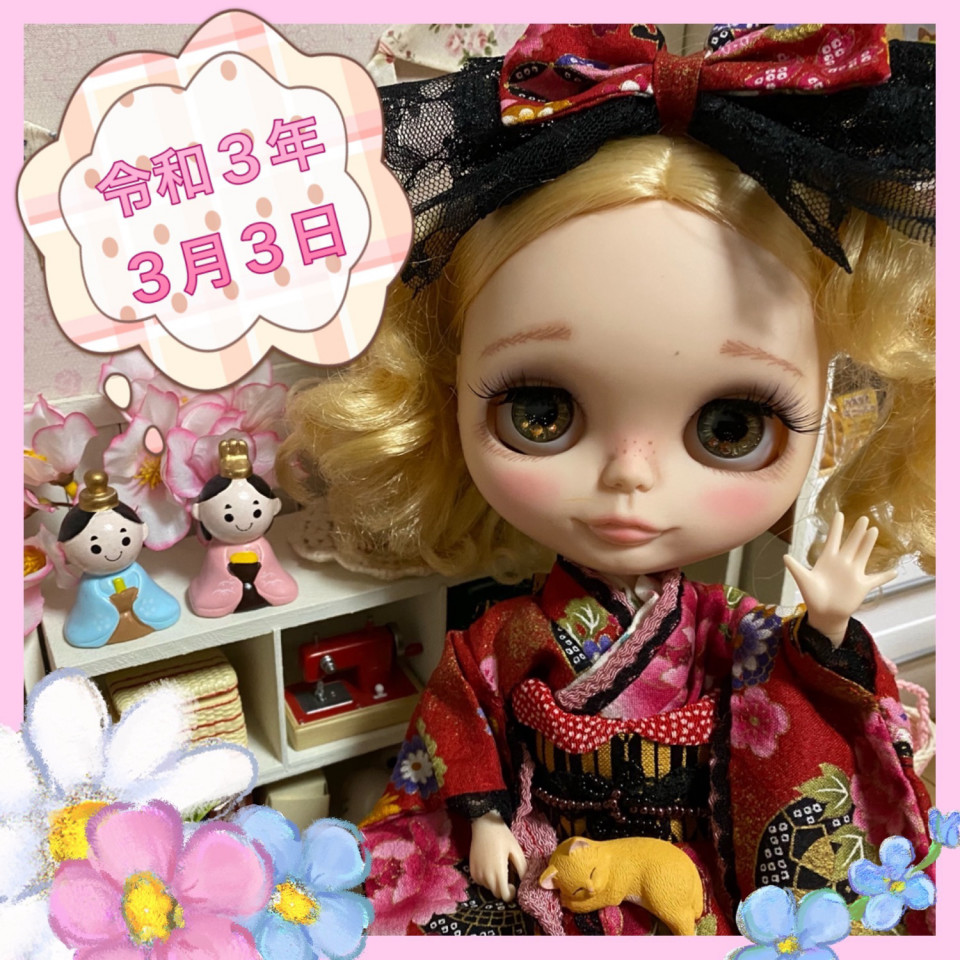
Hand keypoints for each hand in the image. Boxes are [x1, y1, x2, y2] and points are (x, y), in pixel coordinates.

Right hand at [469, 811, 527, 901]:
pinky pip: (481, 882)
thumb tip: (524, 882)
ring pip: (488, 888)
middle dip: (503, 888)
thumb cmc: (502, 836)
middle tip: (508, 874)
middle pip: (496, 893)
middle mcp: (486, 877)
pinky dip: (486, 878)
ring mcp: (477, 874)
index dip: (511, 893)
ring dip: (494, 883)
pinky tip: (490, 866)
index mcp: (498, 872)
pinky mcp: (472, 871)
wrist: (484, 825)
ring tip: (498, 867)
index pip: (504, 896)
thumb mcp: (516, 850)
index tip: (513, 884)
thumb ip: (522, 868)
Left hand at [783, 513, 896, 647]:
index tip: (839, 513)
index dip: (836, 527)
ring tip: (874, 530)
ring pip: (863, 554)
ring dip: (868, 543)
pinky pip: (876, 580)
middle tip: (864, 517)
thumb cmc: (812, 596)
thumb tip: (784, 556)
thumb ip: (795, 568)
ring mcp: (853, 573)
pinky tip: (895, 571)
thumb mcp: (803, 580)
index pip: (833, 539)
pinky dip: (885, 576)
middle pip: (851, 543)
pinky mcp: (862, 585)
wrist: (824, 613)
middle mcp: (842, 563)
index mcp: (828, 559)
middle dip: (857, 531)